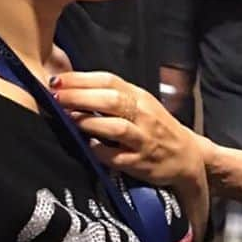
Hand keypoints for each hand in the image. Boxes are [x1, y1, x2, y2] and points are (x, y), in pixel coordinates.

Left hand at [51, 71, 209, 241]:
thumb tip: (71, 86)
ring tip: (68, 119)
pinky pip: (117, 156)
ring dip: (89, 122)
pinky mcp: (140, 162)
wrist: (187, 157)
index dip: (81, 79)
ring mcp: (143, 139)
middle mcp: (143, 114)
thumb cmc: (155, 128)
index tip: (56, 80)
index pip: (109, 80)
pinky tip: (86, 146)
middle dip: (79, 97)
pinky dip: (99, 150)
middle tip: (55, 97)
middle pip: (111, 100)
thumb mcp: (140, 105)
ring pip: (116, 127)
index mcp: (139, 96)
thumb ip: (112, 95)